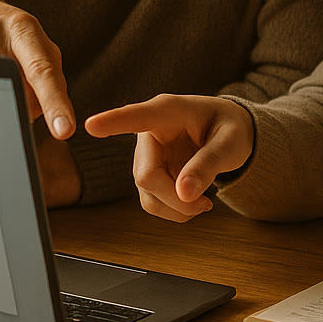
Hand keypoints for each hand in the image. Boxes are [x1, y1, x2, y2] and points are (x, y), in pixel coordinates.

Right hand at [0, 0, 80, 205]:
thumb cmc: (6, 30)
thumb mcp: (34, 39)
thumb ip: (51, 72)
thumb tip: (50, 113)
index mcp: (22, 27)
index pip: (42, 71)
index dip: (54, 102)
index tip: (64, 130)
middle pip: (18, 92)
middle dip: (28, 101)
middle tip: (24, 88)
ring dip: (6, 100)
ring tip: (1, 77)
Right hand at [85, 95, 254, 222]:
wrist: (227, 134)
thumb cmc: (231, 128)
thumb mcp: (231, 142)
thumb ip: (209, 163)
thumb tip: (185, 193)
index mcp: (167, 111)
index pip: (136, 116)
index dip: (113, 122)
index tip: (91, 125)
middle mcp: (148, 132)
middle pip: (146, 174)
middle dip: (175, 198)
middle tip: (207, 205)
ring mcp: (146, 155)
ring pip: (147, 194)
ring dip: (176, 208)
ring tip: (205, 202)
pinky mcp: (148, 174)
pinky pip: (152, 202)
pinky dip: (174, 211)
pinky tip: (194, 202)